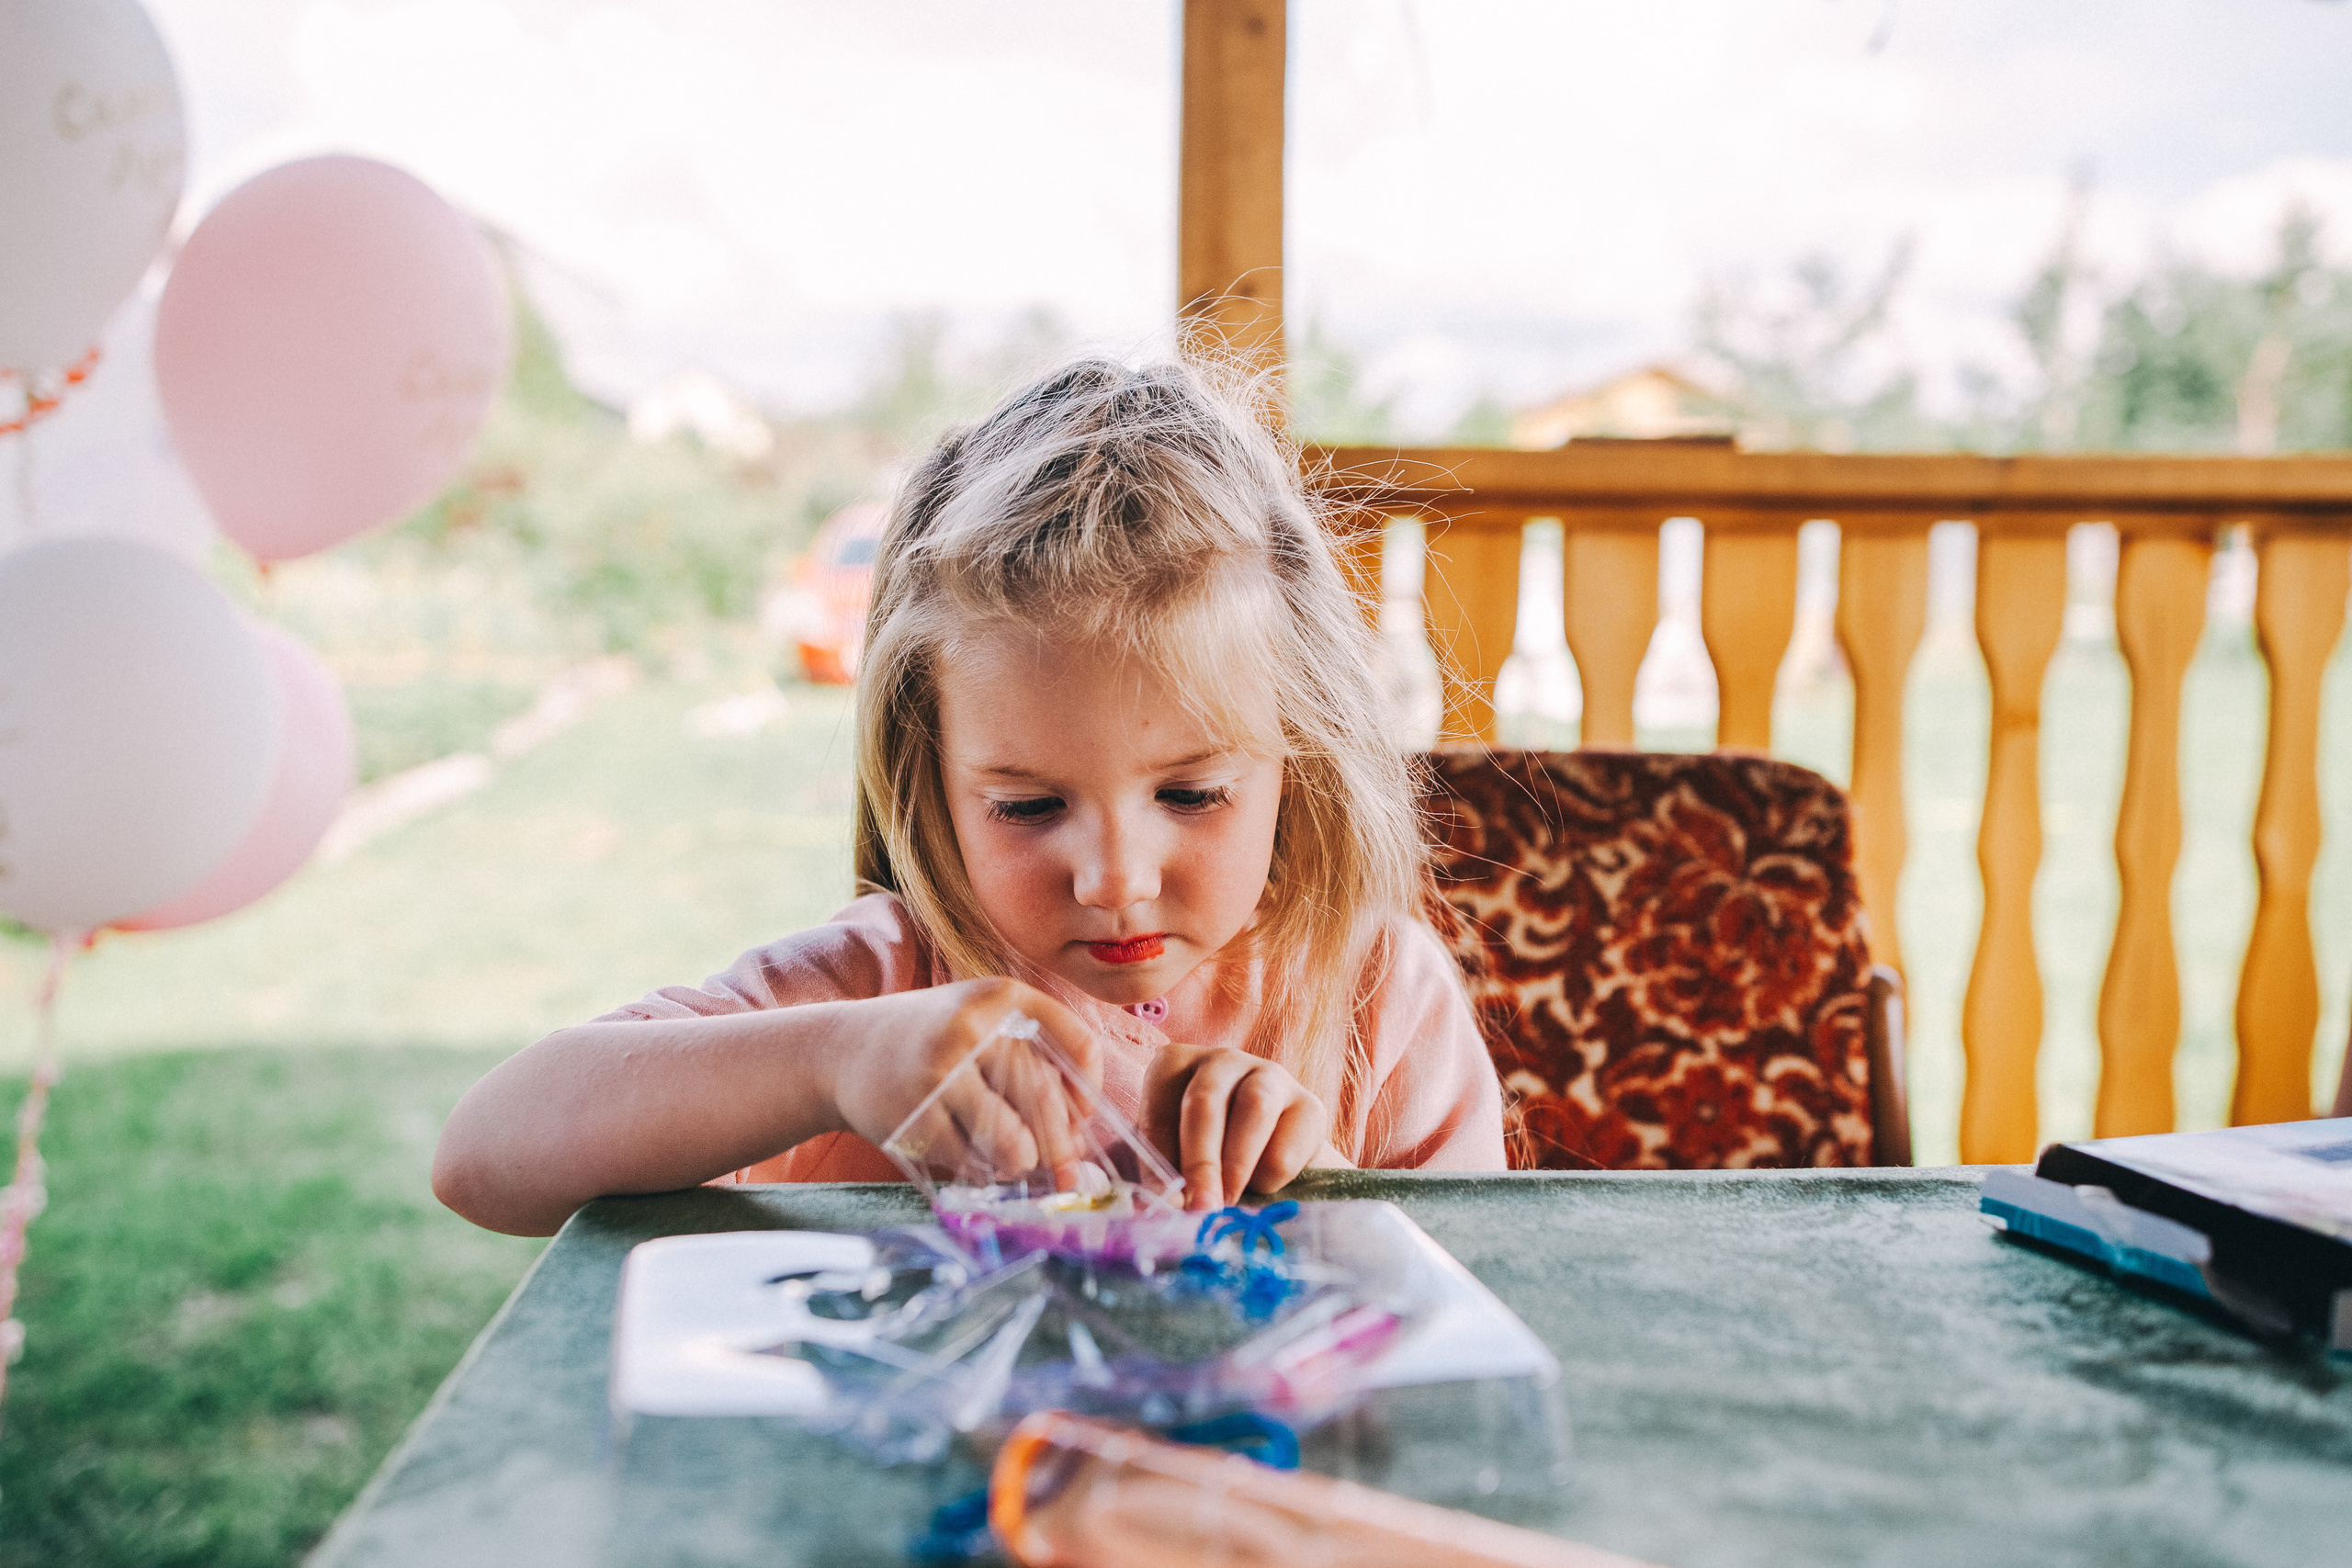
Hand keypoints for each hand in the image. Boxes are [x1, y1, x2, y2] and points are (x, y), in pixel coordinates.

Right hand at [829, 978, 1101, 1185]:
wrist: (840, 1051)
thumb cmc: (929, 1043)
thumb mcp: (979, 1023)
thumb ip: (1029, 1060)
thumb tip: (1078, 1135)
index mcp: (1001, 997)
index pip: (1076, 1043)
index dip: (1088, 1090)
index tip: (1081, 1118)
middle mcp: (971, 1027)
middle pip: (1043, 1098)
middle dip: (1061, 1146)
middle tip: (1066, 1174)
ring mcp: (938, 1071)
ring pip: (1008, 1137)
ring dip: (1021, 1161)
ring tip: (1016, 1163)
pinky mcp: (913, 1115)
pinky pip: (968, 1160)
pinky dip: (981, 1171)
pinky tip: (976, 1163)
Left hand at [1141, 1043, 1329, 1210]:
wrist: (1269, 1163)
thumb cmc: (1207, 1157)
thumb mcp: (1175, 1160)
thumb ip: (1163, 1176)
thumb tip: (1165, 1207)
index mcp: (1176, 1065)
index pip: (1160, 1104)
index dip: (1158, 1156)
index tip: (1165, 1201)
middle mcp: (1223, 1061)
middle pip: (1205, 1101)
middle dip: (1200, 1161)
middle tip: (1200, 1207)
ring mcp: (1270, 1076)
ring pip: (1254, 1107)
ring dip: (1237, 1164)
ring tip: (1228, 1204)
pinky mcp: (1310, 1106)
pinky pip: (1290, 1140)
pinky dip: (1273, 1175)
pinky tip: (1262, 1188)